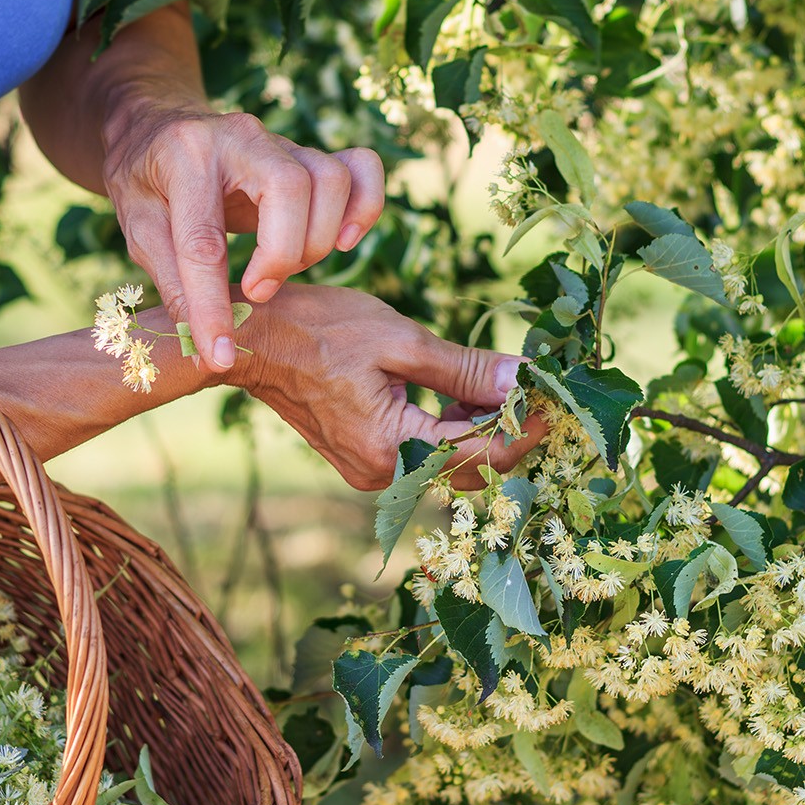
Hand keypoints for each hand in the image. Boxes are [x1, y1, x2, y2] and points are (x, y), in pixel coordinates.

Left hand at [101, 101, 384, 372]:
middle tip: (256, 290)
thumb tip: (204, 345)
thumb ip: (173, 281)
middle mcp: (241, 137)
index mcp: (185, 156)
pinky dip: (365, 207)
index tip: (219, 352)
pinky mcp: (309, 153)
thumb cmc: (146, 182)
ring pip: (331, 180)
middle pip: (292, 187)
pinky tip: (344, 241)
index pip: (204, 239)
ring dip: (316, 239)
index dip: (212, 305)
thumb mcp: (139, 228)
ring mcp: (282, 141)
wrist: (157, 126)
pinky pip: (361, 167)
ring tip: (283, 267)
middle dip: (281, 255)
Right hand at [233, 284, 546, 489]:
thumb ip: (467, 371)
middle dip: (505, 432)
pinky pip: (420, 457)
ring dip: (477, 431)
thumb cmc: (321, 329)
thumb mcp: (402, 340)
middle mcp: (381, 475)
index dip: (524, 431)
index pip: (481, 457)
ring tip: (494, 384)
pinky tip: (458, 397)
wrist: (253, 341)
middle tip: (529, 389)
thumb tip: (524, 382)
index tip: (551, 399)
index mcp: (391, 447)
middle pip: (467, 469)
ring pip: (445, 465)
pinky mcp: (363, 462)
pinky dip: (446, 431)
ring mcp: (369, 474)